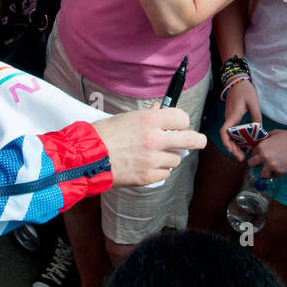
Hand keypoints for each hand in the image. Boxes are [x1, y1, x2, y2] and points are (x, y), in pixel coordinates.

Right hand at [92, 105, 207, 186]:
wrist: (87, 157)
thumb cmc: (103, 135)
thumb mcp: (126, 118)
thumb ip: (148, 116)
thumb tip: (160, 109)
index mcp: (150, 120)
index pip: (182, 118)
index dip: (182, 122)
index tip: (180, 125)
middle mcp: (155, 139)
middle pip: (191, 140)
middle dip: (197, 140)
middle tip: (198, 141)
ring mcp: (153, 159)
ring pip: (176, 159)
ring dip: (169, 158)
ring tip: (153, 156)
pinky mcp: (148, 176)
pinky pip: (166, 173)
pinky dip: (159, 171)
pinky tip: (147, 166)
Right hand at [218, 78, 263, 162]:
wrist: (237, 80)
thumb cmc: (245, 90)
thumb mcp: (253, 103)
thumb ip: (256, 116)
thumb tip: (259, 130)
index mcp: (233, 116)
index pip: (224, 132)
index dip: (227, 143)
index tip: (232, 151)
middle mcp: (229, 119)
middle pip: (227, 137)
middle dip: (233, 149)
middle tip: (242, 158)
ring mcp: (230, 118)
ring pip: (229, 135)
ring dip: (235, 145)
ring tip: (244, 153)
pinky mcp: (232, 117)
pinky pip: (232, 131)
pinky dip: (237, 138)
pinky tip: (245, 143)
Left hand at [247, 126, 286, 179]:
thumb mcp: (274, 134)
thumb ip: (265, 139)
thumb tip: (261, 143)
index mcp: (261, 147)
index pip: (251, 154)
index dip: (256, 154)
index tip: (259, 155)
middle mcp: (264, 157)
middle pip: (251, 165)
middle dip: (256, 164)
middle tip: (261, 163)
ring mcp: (272, 166)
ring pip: (262, 174)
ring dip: (266, 171)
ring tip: (271, 167)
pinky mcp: (280, 171)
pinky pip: (275, 176)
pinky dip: (277, 173)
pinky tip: (282, 166)